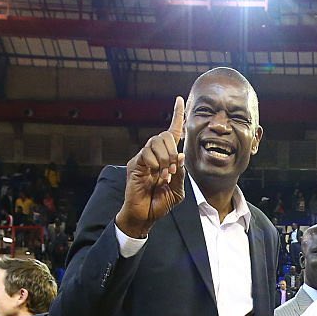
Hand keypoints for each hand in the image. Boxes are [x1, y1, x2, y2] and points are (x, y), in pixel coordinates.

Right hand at [116, 97, 185, 237]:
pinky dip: (155, 164)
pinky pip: (147, 153)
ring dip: (165, 159)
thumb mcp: (177, 190)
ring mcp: (143, 158)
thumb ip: (181, 174)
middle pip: (165, 135)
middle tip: (173, 170)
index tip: (178, 100)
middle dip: (173, 151)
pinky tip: (155, 175)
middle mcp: (154, 154)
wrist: (145, 216)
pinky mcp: (136, 163)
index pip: (171, 133)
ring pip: (156, 142)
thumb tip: (181, 154)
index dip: (176, 116)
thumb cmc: (159, 203)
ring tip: (164, 175)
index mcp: (165, 159)